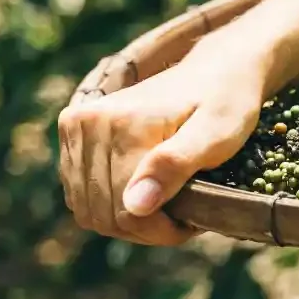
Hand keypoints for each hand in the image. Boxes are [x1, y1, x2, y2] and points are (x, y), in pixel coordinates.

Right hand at [58, 48, 266, 246]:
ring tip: (166, 209)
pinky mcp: (72, 130)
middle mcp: (87, 121)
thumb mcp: (218, 134)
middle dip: (146, 228)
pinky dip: (109, 206)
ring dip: (127, 221)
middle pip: (104, 212)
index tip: (193, 223)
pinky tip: (143, 197)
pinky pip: (79, 194)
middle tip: (183, 218)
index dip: (161, 230)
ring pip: (89, 208)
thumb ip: (175, 165)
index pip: (127, 210)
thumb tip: (134, 205)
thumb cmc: (226, 102)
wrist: (215, 68)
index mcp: (121, 123)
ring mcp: (75, 125)